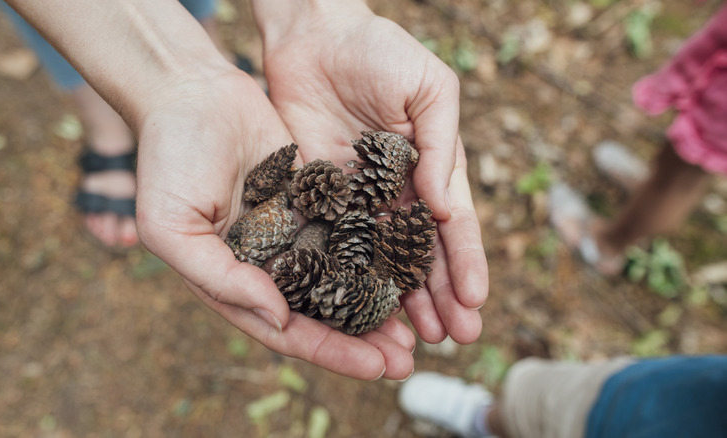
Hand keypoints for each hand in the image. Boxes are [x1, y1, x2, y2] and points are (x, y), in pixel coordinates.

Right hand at [135, 69, 415, 379]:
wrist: (189, 91)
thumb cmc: (167, 158)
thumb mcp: (171, 226)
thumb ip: (220, 277)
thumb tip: (279, 317)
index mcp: (231, 280)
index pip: (285, 328)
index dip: (329, 350)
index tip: (374, 368)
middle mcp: (266, 263)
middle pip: (321, 311)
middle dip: (362, 339)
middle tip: (406, 361)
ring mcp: (292, 231)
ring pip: (342, 276)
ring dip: (375, 303)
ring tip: (416, 326)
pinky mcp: (313, 198)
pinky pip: (350, 230)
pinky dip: (376, 251)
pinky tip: (409, 265)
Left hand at [254, 1, 488, 345]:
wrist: (314, 35)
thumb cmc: (380, 52)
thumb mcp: (428, 89)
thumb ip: (441, 145)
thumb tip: (443, 206)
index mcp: (432, 168)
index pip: (455, 225)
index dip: (467, 264)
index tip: (476, 302)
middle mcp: (398, 193)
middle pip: (423, 256)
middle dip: (441, 298)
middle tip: (455, 340)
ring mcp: (359, 201)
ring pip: (383, 263)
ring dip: (402, 302)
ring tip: (416, 341)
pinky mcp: (321, 200)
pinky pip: (337, 247)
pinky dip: (350, 281)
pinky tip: (357, 310)